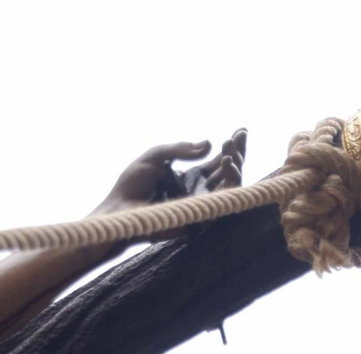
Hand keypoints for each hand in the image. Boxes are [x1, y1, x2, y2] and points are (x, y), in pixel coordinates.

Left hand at [92, 130, 247, 215]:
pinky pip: (225, 199)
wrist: (120, 208)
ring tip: (230, 150)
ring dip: (237, 164)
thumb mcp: (155, 156)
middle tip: (239, 135)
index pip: (217, 162)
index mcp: (190, 177)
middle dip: (239, 152)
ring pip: (232, 185)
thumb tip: (208, 145)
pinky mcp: (200, 216)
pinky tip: (227, 163)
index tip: (240, 130)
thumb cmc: (131, 185)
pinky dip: (231, 181)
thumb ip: (180, 149)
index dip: (231, 147)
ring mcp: (201, 204)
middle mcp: (199, 190)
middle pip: (229, 172)